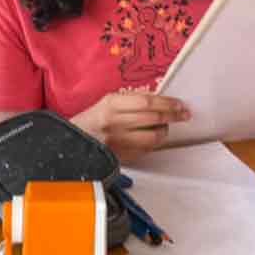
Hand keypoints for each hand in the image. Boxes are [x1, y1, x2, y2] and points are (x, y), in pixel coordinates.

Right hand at [71, 92, 190, 162]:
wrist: (71, 141)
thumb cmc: (91, 119)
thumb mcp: (108, 102)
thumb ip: (132, 99)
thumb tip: (159, 97)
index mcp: (111, 104)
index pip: (147, 102)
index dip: (167, 102)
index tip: (179, 103)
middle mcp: (114, 123)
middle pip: (153, 118)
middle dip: (173, 115)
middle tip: (183, 114)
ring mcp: (118, 142)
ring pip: (152, 137)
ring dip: (164, 131)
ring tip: (166, 127)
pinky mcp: (120, 157)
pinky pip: (145, 151)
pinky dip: (153, 144)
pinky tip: (152, 138)